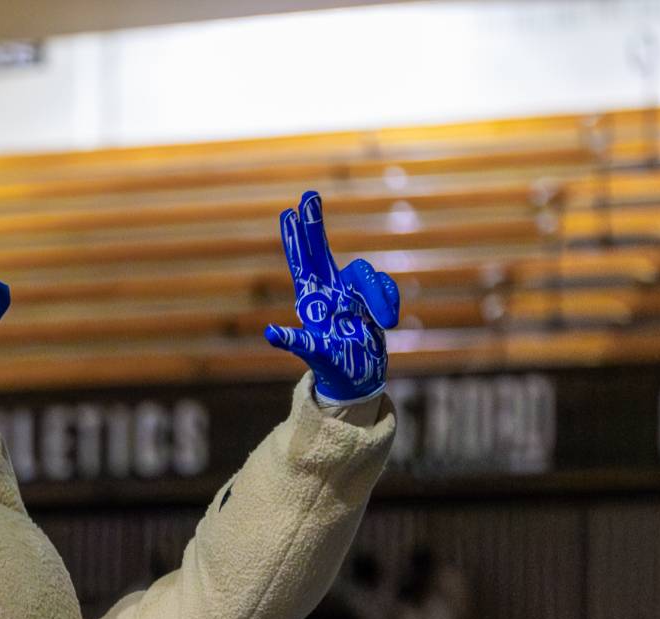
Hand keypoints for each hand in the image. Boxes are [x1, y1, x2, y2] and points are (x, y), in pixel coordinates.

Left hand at [264, 190, 401, 404]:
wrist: (358, 380)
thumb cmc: (333, 368)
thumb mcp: (315, 355)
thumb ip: (296, 342)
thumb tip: (270, 334)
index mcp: (313, 301)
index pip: (302, 263)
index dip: (296, 239)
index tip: (289, 211)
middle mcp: (329, 292)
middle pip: (321, 251)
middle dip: (314, 225)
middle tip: (308, 195)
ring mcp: (351, 294)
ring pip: (364, 273)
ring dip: (378, 296)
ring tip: (385, 323)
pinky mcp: (372, 301)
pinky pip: (385, 288)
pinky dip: (389, 302)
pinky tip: (387, 322)